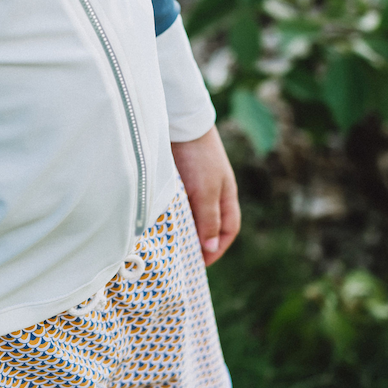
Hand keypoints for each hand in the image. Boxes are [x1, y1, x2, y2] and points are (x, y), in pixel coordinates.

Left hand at [170, 126, 240, 265]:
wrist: (181, 122)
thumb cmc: (198, 157)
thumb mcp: (205, 191)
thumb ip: (208, 219)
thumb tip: (211, 248)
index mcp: (226, 197)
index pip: (227, 231)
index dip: (215, 250)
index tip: (198, 265)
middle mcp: (213, 193)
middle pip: (209, 226)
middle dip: (199, 244)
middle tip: (181, 261)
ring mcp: (196, 186)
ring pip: (192, 216)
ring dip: (184, 230)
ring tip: (168, 247)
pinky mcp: (179, 180)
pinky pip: (178, 205)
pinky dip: (173, 216)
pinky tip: (160, 223)